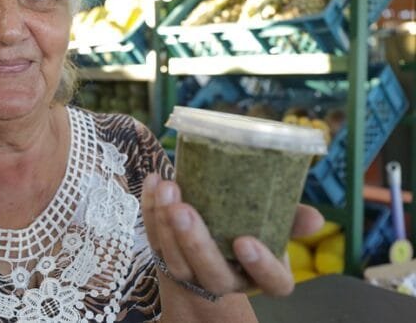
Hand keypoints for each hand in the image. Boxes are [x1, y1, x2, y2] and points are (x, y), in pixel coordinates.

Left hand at [141, 174, 323, 297]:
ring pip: (176, 259)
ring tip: (167, 188)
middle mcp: (226, 280)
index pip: (272, 283)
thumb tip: (316, 218)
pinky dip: (150, 210)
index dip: (260, 266)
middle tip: (184, 210)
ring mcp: (192, 273)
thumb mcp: (273, 222)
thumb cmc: (250, 225)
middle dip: (195, 242)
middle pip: (211, 273)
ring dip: (165, 223)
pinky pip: (153, 238)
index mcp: (262, 275)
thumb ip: (291, 217)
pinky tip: (154, 183)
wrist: (214, 236)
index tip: (245, 240)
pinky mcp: (164, 257)